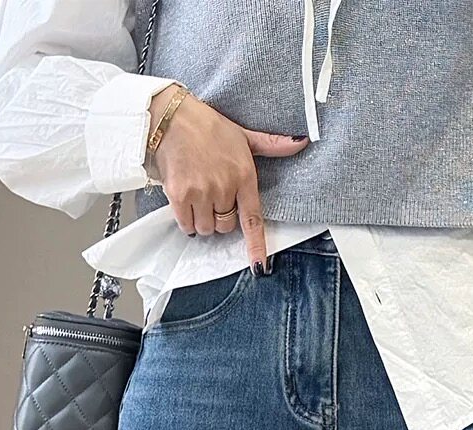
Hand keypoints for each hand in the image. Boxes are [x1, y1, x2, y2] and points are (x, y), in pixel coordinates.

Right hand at [149, 87, 306, 269]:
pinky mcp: (179, 196)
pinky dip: (186, 219)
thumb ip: (271, 145)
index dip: (257, 246)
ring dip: (202, 220)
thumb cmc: (208, 127)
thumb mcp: (243, 135)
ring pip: (206, 229)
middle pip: (226, 226)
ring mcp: (201, 192)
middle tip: (212, 194)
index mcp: (243, 175)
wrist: (171, 119)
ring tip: (198, 194)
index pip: (253, 219)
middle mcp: (224, 186)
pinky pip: (187, 225)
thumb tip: (301, 142)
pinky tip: (186, 200)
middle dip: (220, 217)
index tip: (259, 266)